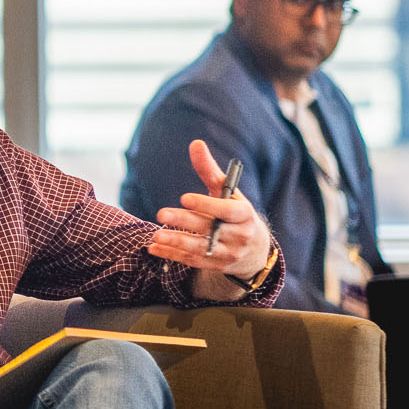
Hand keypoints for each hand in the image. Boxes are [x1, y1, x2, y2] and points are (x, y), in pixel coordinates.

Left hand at [147, 139, 273, 291]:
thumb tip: (196, 143)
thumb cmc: (236, 213)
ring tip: (156, 235)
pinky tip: (154, 248)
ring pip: (200, 249)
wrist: (255, 250)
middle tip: (162, 214)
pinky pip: (192, 261)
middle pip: (209, 229)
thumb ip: (210, 171)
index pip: (227, 211)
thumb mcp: (228, 193)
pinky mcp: (215, 266)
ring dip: (176, 242)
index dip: (206, 205)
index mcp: (244, 215)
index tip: (184, 197)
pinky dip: (172, 255)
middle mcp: (239, 236)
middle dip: (185, 222)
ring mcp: (227, 254)